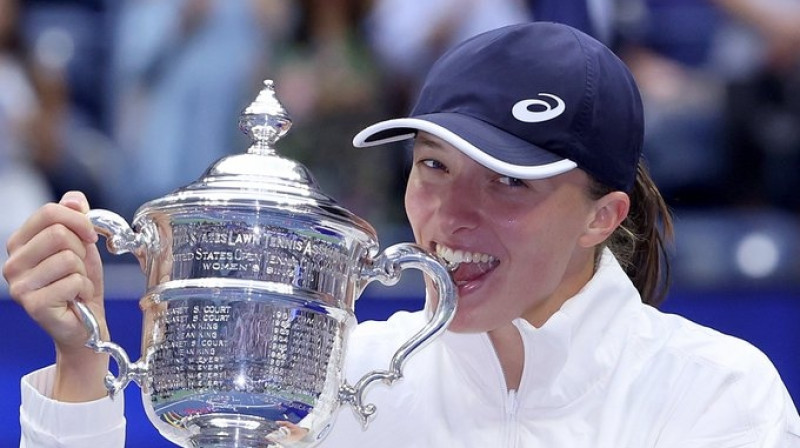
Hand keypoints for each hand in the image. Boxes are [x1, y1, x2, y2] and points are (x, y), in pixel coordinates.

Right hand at [3, 191, 109, 400]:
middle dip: (81, 250)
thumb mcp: (81, 245)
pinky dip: (84, 289)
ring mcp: (19, 285)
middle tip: (79, 268)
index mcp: (20, 243)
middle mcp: (12, 263)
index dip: (79, 220)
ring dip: (82, 273)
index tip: (90, 236)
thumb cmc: (79, 284)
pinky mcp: (33, 304)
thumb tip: (74, 199)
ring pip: (67, 258)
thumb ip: (75, 219)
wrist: (85, 324)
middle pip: (59, 234)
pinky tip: (75, 299)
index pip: (49, 212)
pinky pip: (73, 281)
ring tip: (75, 285)